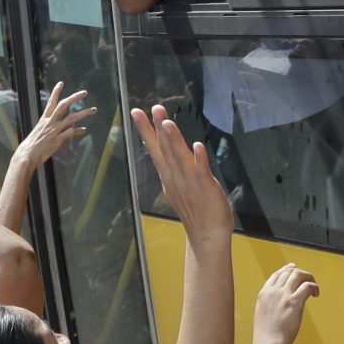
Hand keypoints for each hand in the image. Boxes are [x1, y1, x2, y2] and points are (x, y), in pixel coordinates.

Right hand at [18, 82, 96, 173]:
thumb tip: (61, 128)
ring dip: (84, 113)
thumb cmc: (32, 145)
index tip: (61, 83)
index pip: (51, 102)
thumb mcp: (40, 132)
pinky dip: (78, 130)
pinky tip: (85, 130)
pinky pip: (71, 132)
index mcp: (44, 119)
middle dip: (74, 97)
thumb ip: (50, 128)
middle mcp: (50, 122)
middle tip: (84, 92)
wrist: (27, 154)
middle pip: (63, 105)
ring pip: (71, 118)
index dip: (56, 92)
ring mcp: (55, 130)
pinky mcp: (58, 139)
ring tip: (93, 110)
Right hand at [133, 104, 233, 244]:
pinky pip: (202, 172)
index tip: (136, 112)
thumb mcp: (178, 184)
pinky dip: (200, 159)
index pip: (155, 148)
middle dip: (158, 128)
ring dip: (173, 140)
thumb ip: (172, 166)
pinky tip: (198, 146)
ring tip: (167, 122)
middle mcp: (176, 177)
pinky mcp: (206, 188)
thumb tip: (164, 150)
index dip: (146, 129)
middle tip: (153, 108)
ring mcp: (190, 182)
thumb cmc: (195, 209)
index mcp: (169, 175)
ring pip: (180, 157)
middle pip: (165, 149)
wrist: (207, 235)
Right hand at [253, 262, 317, 343]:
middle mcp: (273, 291)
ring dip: (309, 278)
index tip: (294, 268)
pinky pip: (307, 286)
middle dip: (301, 273)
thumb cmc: (268, 334)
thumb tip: (281, 302)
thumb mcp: (263, 313)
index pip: (276, 274)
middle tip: (309, 279)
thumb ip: (270, 303)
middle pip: (289, 272)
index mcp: (264, 293)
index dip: (287, 269)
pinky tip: (315, 294)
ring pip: (299, 275)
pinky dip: (314, 287)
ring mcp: (283, 295)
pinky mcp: (294, 302)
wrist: (269, 342)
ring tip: (314, 287)